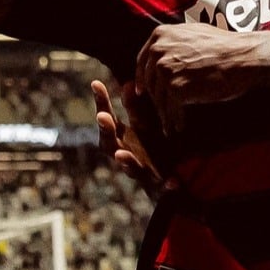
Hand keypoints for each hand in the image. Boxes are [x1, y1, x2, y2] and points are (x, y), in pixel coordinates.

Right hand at [91, 79, 166, 193]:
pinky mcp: (158, 184)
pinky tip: (174, 183)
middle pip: (110, 144)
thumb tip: (127, 83)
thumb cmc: (149, 144)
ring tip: (120, 155)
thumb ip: (134, 107)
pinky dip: (166, 185)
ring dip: (126, 161)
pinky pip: (161, 187)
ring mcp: (140, 170)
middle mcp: (126, 153)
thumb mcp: (143, 124)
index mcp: (121, 137)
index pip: (107, 119)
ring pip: (130, 167)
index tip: (96, 82)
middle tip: (102, 117)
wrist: (166, 176)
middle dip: (106, 131)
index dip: (101, 102)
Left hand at [137, 24, 260, 132]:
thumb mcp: (194, 33)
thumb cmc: (226, 47)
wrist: (243, 57)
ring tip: (170, 124)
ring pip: (160, 99)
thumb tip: (164, 55)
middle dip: (156, 99)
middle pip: (151, 82)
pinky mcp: (175, 88)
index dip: (143, 79)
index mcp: (160, 35)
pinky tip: (179, 126)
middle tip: (161, 111)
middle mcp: (158, 50)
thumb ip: (175, 43)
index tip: (142, 91)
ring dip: (165, 114)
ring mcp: (165, 69)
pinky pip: (171, 109)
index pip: (143, 61)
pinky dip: (174, 120)